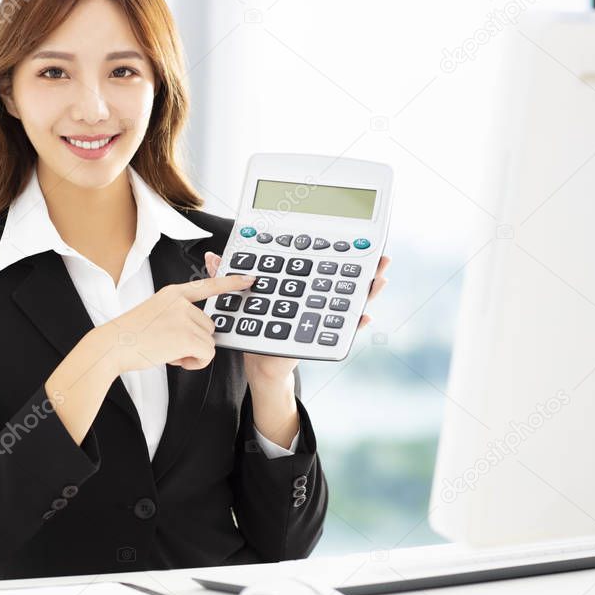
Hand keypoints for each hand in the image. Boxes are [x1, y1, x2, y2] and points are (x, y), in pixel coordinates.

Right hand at [96, 272, 255, 373]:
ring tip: (168, 352)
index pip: (208, 285)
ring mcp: (184, 318)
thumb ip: (177, 315)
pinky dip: (194, 363)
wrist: (113, 345)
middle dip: (195, 341)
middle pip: (209, 326)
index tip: (249, 279)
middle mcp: (181, 302)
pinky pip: (207, 355)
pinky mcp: (187, 336)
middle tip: (170, 346)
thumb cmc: (130, 335)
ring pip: (208, 342)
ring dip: (193, 353)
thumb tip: (198, 335)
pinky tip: (175, 360)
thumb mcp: (155, 313)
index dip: (231, 283)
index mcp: (173, 293)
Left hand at [203, 251, 391, 382]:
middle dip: (364, 266)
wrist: (259, 359)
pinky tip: (364, 318)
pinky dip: (353, 325)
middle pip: (344, 278)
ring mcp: (321, 316)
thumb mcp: (241, 299)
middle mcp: (317, 297)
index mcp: (302, 283)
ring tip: (380, 279)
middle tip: (380, 255)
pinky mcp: (320, 336)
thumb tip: (214, 257)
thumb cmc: (256, 324)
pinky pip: (341, 331)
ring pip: (348, 301)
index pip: (323, 262)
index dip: (339, 248)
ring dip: (367, 290)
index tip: (355, 235)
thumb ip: (228, 278)